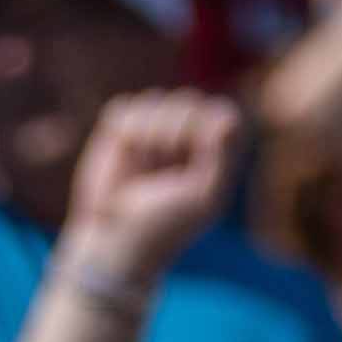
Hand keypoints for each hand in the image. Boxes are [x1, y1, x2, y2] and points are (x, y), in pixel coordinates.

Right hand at [54, 89, 244, 293]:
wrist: (116, 240)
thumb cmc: (165, 225)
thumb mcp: (204, 197)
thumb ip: (222, 157)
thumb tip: (224, 119)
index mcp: (212, 148)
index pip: (218, 112)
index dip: (204, 133)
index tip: (192, 165)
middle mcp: (184, 133)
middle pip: (187, 101)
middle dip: (173, 135)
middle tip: (164, 172)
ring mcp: (151, 129)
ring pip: (154, 101)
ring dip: (147, 136)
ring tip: (143, 168)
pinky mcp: (120, 131)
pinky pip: (124, 108)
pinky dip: (123, 132)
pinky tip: (125, 156)